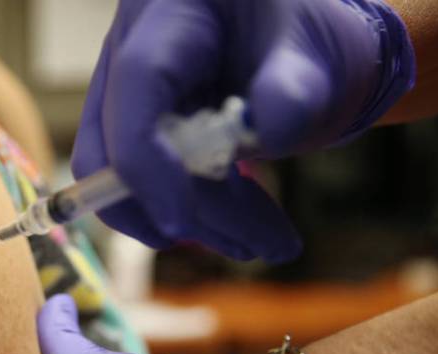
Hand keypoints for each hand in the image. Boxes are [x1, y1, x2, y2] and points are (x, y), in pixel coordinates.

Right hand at [72, 0, 415, 262]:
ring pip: (121, 178)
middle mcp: (131, 45)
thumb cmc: (308, 38)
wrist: (302, 48)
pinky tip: (243, 231)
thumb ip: (299, 90)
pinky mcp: (132, 128)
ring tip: (265, 244)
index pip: (140, 82)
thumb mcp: (320, 56)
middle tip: (263, 246)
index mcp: (172, 9)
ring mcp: (124, 92)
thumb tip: (269, 133)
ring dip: (194, 223)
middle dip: (187, 209)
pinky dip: (193, 214)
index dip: (147, 159)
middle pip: (118, 145)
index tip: (180, 224)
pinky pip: (139, 185)